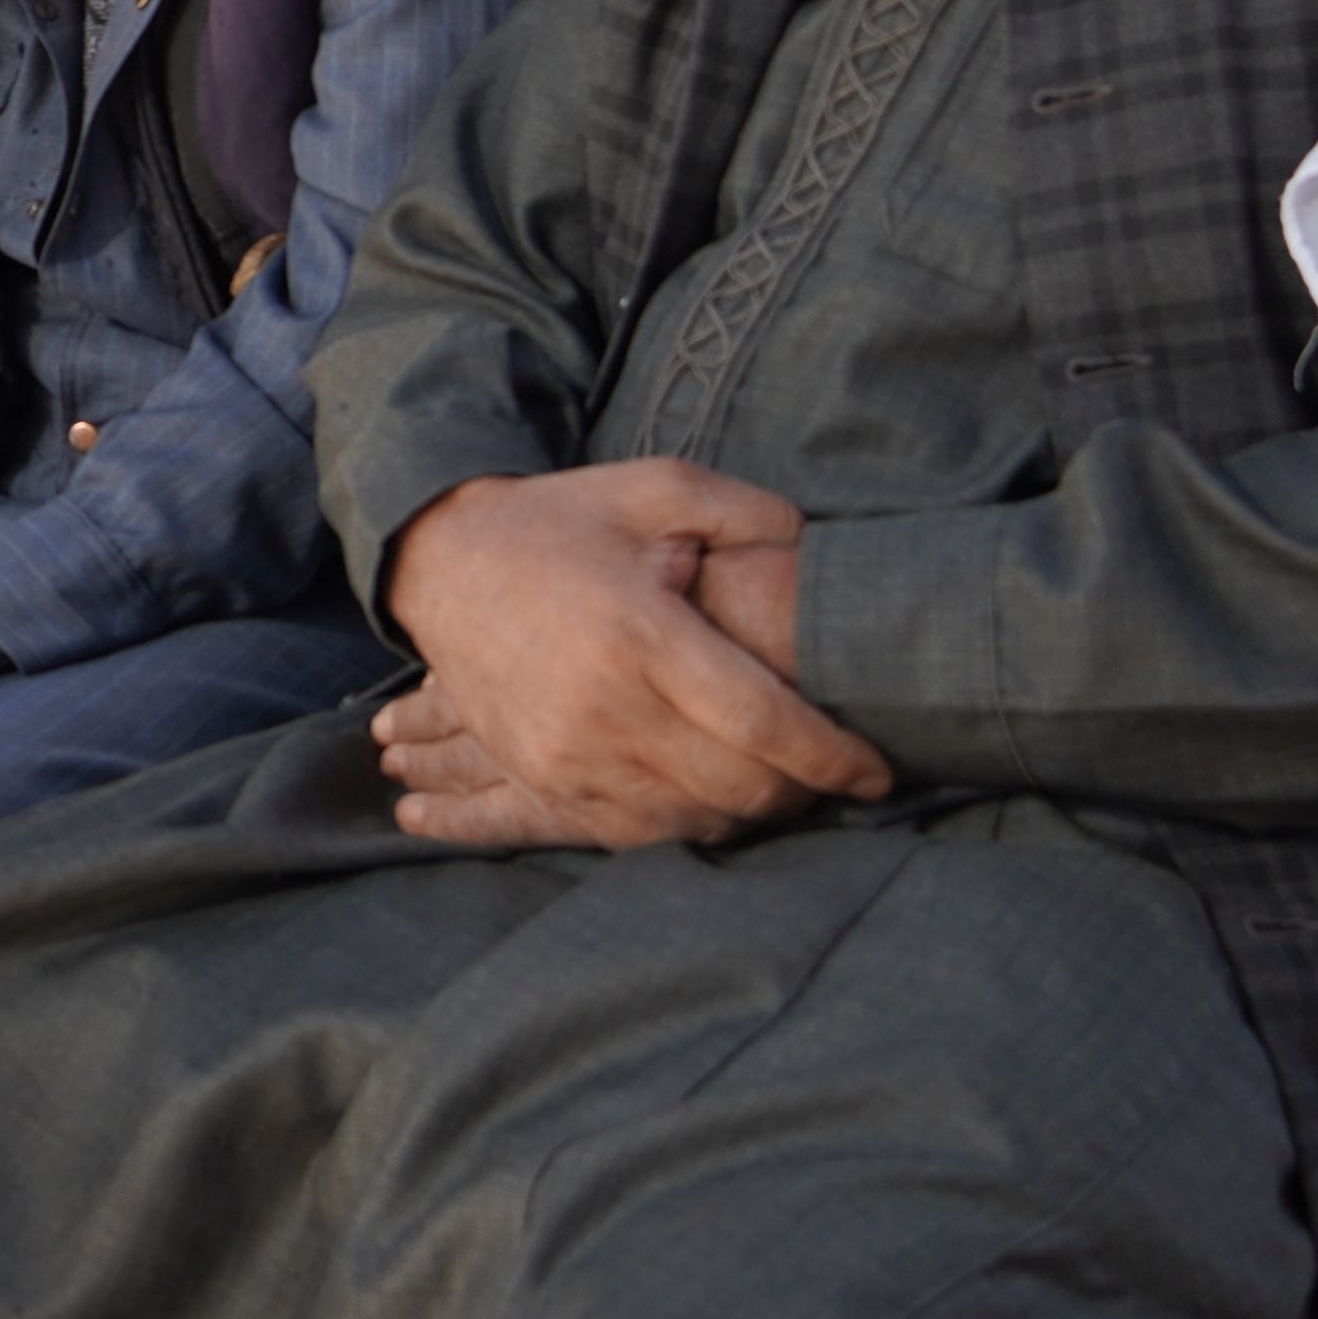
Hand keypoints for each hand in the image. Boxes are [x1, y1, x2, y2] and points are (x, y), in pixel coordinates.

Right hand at [371, 459, 890, 850]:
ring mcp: (566, 753)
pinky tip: (715, 799)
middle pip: (737, 786)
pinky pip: (635, 832)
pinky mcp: (542, 777)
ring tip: (781, 784)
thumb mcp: (657, 486)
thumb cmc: (562, 522)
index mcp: (639, 633)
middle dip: (804, 791)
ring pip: (693, 819)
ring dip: (750, 812)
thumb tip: (823, 551)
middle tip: (834, 772)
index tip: (877, 770)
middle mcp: (601, 706)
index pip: (762, 723)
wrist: (440, 562)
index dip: (833, 757)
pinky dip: (689, 824)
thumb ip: (750, 513)